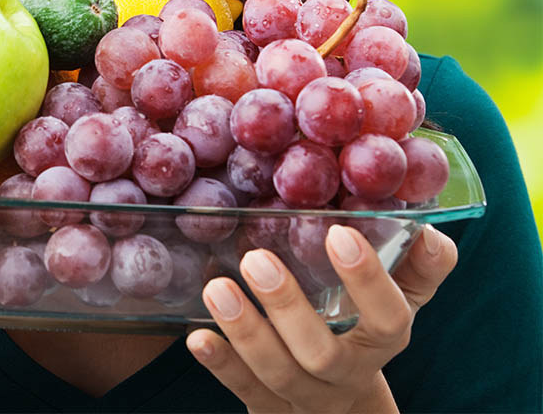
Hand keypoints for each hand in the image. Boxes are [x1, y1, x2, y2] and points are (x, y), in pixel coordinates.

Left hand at [186, 223, 457, 413]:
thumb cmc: (365, 331)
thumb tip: (429, 231)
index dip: (368, 282)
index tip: (339, 234)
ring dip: (246, 333)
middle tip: (257, 259)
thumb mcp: (400, 299)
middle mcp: (347, 374)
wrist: (345, 408)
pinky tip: (198, 338)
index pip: (389, 320)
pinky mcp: (268, 407)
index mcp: (382, 342)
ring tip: (217, 288)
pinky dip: (221, 364)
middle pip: (323, 355)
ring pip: (279, 374)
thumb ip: (419, 265)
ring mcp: (306, 396)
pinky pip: (244, 390)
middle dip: (288, 308)